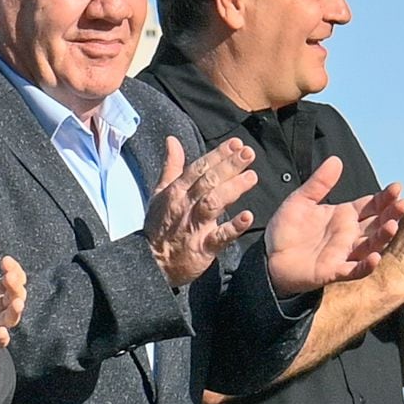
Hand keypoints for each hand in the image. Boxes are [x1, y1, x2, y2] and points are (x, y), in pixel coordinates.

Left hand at [0, 236, 27, 371]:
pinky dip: (2, 338)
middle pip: (17, 295)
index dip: (14, 270)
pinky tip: (1, 332)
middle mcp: (1, 306)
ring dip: (15, 311)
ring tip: (16, 303)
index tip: (5, 261)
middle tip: (9, 277)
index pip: (15, 278)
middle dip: (16, 287)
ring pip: (12, 318)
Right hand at [144, 132, 263, 286]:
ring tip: (252, 177)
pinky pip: (219, 237)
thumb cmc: (159, 226)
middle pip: (208, 182)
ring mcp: (194, 226)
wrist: (151, 263)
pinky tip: (247, 217)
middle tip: (248, 153)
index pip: (198, 168)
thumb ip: (170, 166)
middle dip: (229, 166)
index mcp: (176, 192)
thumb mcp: (160, 193)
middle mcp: (185, 206)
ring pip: (213, 203)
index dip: (217, 155)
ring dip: (233, 189)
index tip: (236, 143)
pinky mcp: (202, 248)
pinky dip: (233, 227)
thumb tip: (172, 140)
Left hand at [264, 156, 403, 295]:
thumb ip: (319, 183)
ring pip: (371, 245)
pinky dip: (365, 266)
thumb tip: (336, 160)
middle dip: (392, 214)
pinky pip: (354, 270)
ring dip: (383, 237)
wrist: (269, 258)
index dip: (384, 197)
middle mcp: (350, 234)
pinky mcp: (334, 271)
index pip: (371, 204)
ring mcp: (344, 253)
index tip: (396, 187)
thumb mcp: (300, 201)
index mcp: (345, 215)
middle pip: (377, 223)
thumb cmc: (286, 230)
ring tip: (392, 226)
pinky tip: (375, 257)